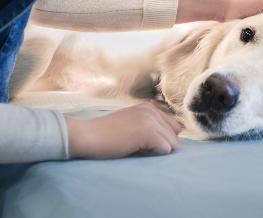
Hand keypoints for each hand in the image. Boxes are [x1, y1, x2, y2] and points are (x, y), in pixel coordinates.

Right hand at [65, 102, 181, 158]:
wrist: (86, 135)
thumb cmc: (105, 135)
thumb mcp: (130, 123)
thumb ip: (148, 125)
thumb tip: (170, 140)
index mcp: (148, 107)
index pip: (173, 127)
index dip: (161, 138)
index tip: (141, 141)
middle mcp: (152, 110)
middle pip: (175, 136)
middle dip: (161, 145)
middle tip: (138, 145)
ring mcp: (150, 120)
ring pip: (172, 144)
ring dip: (156, 151)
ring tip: (136, 147)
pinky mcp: (148, 132)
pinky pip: (165, 150)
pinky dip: (153, 155)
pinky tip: (135, 149)